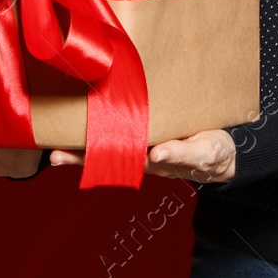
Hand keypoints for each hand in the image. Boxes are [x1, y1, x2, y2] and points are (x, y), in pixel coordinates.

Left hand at [48, 129, 235, 182]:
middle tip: (52, 155)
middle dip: (77, 154)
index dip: (87, 158)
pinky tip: (88, 119)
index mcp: (151, 158)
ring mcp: (145, 143)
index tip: (63, 156)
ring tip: (57, 145)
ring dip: (85, 144)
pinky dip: (105, 125)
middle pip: (104, 155)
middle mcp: (142, 153)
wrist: (225, 152)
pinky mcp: (151, 129)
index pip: (113, 159)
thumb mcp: (204, 152)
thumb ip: (181, 153)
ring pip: (110, 144)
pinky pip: (124, 128)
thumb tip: (156, 153)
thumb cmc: (214, 152)